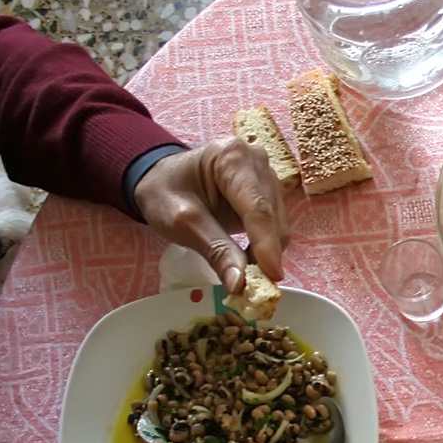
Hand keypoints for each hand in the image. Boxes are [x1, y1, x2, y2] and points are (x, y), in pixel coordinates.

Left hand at [133, 137, 288, 294]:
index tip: (272, 276)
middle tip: (252, 284)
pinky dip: (266, 246)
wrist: (163, 179)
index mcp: (232, 158)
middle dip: (267, 252)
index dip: (266, 244)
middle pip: (272, 216)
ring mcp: (267, 175)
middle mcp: (257, 161)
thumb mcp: (181, 223)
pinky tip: (248, 256)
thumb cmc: (165, 193)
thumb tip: (239, 284)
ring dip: (267, 251)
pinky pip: (276, 224)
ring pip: (279, 223)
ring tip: (244, 269)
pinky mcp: (270, 192)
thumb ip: (214, 250)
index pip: (257, 207)